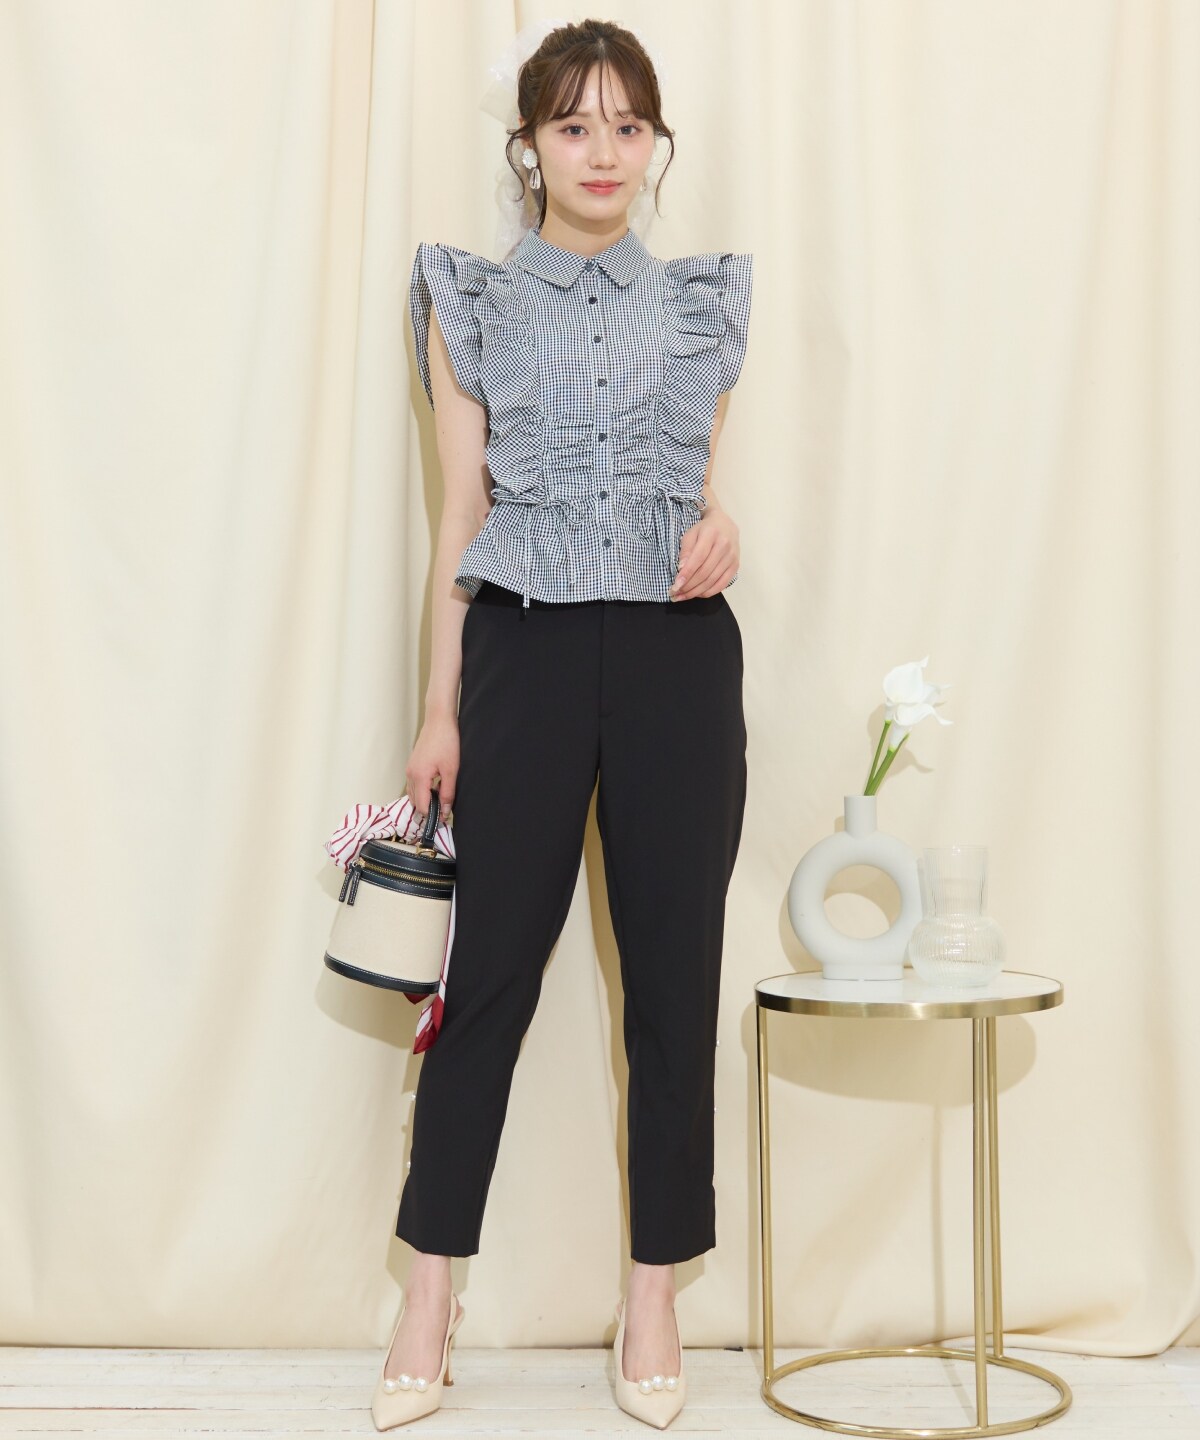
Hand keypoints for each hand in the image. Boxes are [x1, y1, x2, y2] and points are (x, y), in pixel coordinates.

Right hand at [405, 711, 459, 825]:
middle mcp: (410, 774)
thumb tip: (445, 811)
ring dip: (424, 801)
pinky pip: (413, 784)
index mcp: (419, 777)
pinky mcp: (412, 764)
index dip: (433, 816)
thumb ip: (448, 792)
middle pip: (415, 802)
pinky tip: (435, 788)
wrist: (439, 721)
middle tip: (443, 813)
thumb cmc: (446, 742)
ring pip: (413, 794)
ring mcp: (409, 769)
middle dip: (427, 810)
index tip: (444, 819)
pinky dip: (422, 791)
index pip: (422, 806)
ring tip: (440, 801)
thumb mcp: (451, 770)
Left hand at [670, 505, 739, 599]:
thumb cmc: (704, 530)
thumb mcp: (690, 534)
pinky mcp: (736, 566)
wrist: (725, 525)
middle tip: (675, 594)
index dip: (686, 574)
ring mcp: (732, 557)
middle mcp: (724, 546)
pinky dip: (708, 592)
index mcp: (711, 534)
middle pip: (704, 572)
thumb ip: (685, 550)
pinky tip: (697, 594)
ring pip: (712, 581)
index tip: (675, 586)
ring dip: (696, 592)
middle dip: (688, 586)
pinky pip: (722, 584)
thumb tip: (681, 569)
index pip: (697, 558)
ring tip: (682, 596)